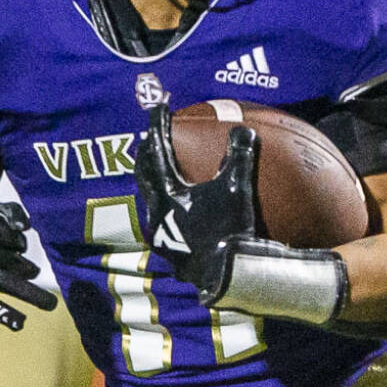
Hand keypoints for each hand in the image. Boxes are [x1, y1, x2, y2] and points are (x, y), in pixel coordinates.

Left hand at [135, 102, 258, 303]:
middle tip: (152, 140)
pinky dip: (174, 210)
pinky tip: (187, 213)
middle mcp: (157, 214)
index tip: (159, 109)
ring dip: (157, 184)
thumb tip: (242, 128)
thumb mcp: (238, 187)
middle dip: (147, 155)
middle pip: (144, 177)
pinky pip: (168, 224)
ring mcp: (162, 238)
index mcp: (167, 194)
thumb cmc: (230, 230)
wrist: (229, 278)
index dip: (158, 127)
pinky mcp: (173, 255)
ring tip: (166, 174)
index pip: (157, 152)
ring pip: (153, 202)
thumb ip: (239, 154)